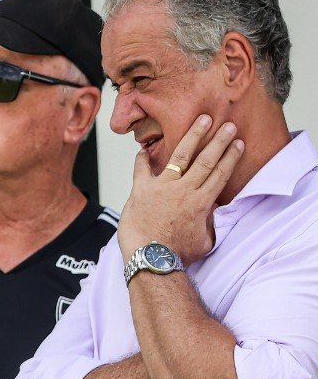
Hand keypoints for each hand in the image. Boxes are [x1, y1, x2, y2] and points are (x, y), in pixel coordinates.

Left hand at [118, 115, 244, 265]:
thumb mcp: (204, 240)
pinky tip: (143, 149)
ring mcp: (162, 188)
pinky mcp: (141, 191)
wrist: (151, 258)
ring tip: (202, 120)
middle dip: (219, 140)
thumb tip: (213, 215)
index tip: (238, 143)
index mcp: (202, 202)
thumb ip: (209, 223)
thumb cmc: (177, 254)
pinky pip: (140, 169)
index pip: (221, 174)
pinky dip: (141, 159)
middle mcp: (184, 190)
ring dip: (193, 136)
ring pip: (181, 156)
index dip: (231, 157)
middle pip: (206, 160)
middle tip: (227, 124)